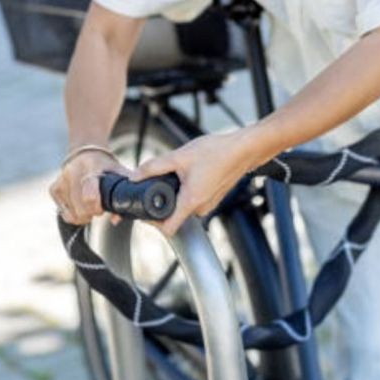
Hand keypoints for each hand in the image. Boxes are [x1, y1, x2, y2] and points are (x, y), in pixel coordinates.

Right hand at [49, 149, 129, 224]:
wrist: (87, 155)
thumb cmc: (107, 168)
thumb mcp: (120, 174)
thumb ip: (125, 193)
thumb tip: (115, 219)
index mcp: (91, 167)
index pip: (89, 196)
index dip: (97, 208)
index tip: (102, 209)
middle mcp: (73, 171)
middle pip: (80, 208)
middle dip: (90, 214)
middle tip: (97, 210)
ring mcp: (62, 179)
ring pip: (70, 213)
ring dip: (82, 216)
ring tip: (89, 209)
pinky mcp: (54, 188)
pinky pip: (62, 211)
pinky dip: (71, 214)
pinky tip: (79, 207)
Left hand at [131, 129, 263, 235]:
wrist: (244, 149)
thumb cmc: (218, 152)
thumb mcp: (179, 156)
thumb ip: (154, 167)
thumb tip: (135, 176)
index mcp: (191, 202)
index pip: (168, 229)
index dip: (153, 224)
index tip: (145, 212)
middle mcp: (201, 208)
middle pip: (174, 216)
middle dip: (163, 203)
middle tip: (156, 185)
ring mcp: (209, 204)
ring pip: (184, 207)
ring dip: (176, 195)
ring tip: (177, 175)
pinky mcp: (213, 198)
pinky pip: (194, 201)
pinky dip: (187, 191)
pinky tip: (190, 174)